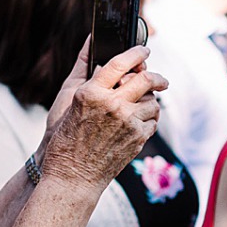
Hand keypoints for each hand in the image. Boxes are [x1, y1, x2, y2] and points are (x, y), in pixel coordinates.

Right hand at [38, 45, 166, 188]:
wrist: (73, 177)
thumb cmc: (67, 141)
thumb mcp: (71, 103)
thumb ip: (89, 79)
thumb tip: (100, 57)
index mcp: (92, 93)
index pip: (120, 63)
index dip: (136, 52)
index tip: (143, 50)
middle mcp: (112, 105)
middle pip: (146, 79)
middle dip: (156, 76)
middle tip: (159, 78)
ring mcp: (127, 123)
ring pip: (153, 102)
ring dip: (150, 102)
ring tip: (143, 106)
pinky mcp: (138, 139)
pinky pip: (153, 122)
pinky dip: (149, 120)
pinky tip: (138, 123)